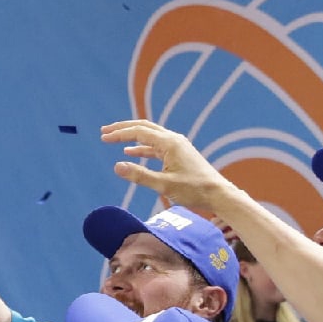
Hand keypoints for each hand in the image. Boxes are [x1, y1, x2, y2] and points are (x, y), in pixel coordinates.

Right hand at [99, 119, 232, 214]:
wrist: (219, 194)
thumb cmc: (194, 190)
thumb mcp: (164, 185)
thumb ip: (139, 175)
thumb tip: (116, 166)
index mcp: (169, 143)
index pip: (139, 132)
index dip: (119, 134)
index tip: (103, 137)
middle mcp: (173, 140)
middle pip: (144, 127)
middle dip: (123, 128)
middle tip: (105, 131)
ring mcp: (177, 146)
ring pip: (150, 135)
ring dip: (131, 137)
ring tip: (114, 139)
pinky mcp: (179, 154)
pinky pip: (156, 146)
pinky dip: (141, 147)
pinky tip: (131, 152)